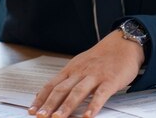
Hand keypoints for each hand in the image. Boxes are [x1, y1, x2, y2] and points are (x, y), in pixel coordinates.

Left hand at [28, 29, 144, 117]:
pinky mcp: (110, 80)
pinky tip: (87, 116)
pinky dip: (93, 106)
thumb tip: (47, 93)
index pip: (52, 85)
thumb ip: (67, 79)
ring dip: (67, 106)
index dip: (41, 98)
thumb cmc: (101, 57)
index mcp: (71, 69)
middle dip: (49, 104)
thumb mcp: (80, 64)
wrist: (123, 44)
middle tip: (40, 116)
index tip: (32, 110)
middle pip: (61, 89)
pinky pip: (100, 95)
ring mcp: (95, 76)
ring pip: (78, 92)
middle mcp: (80, 72)